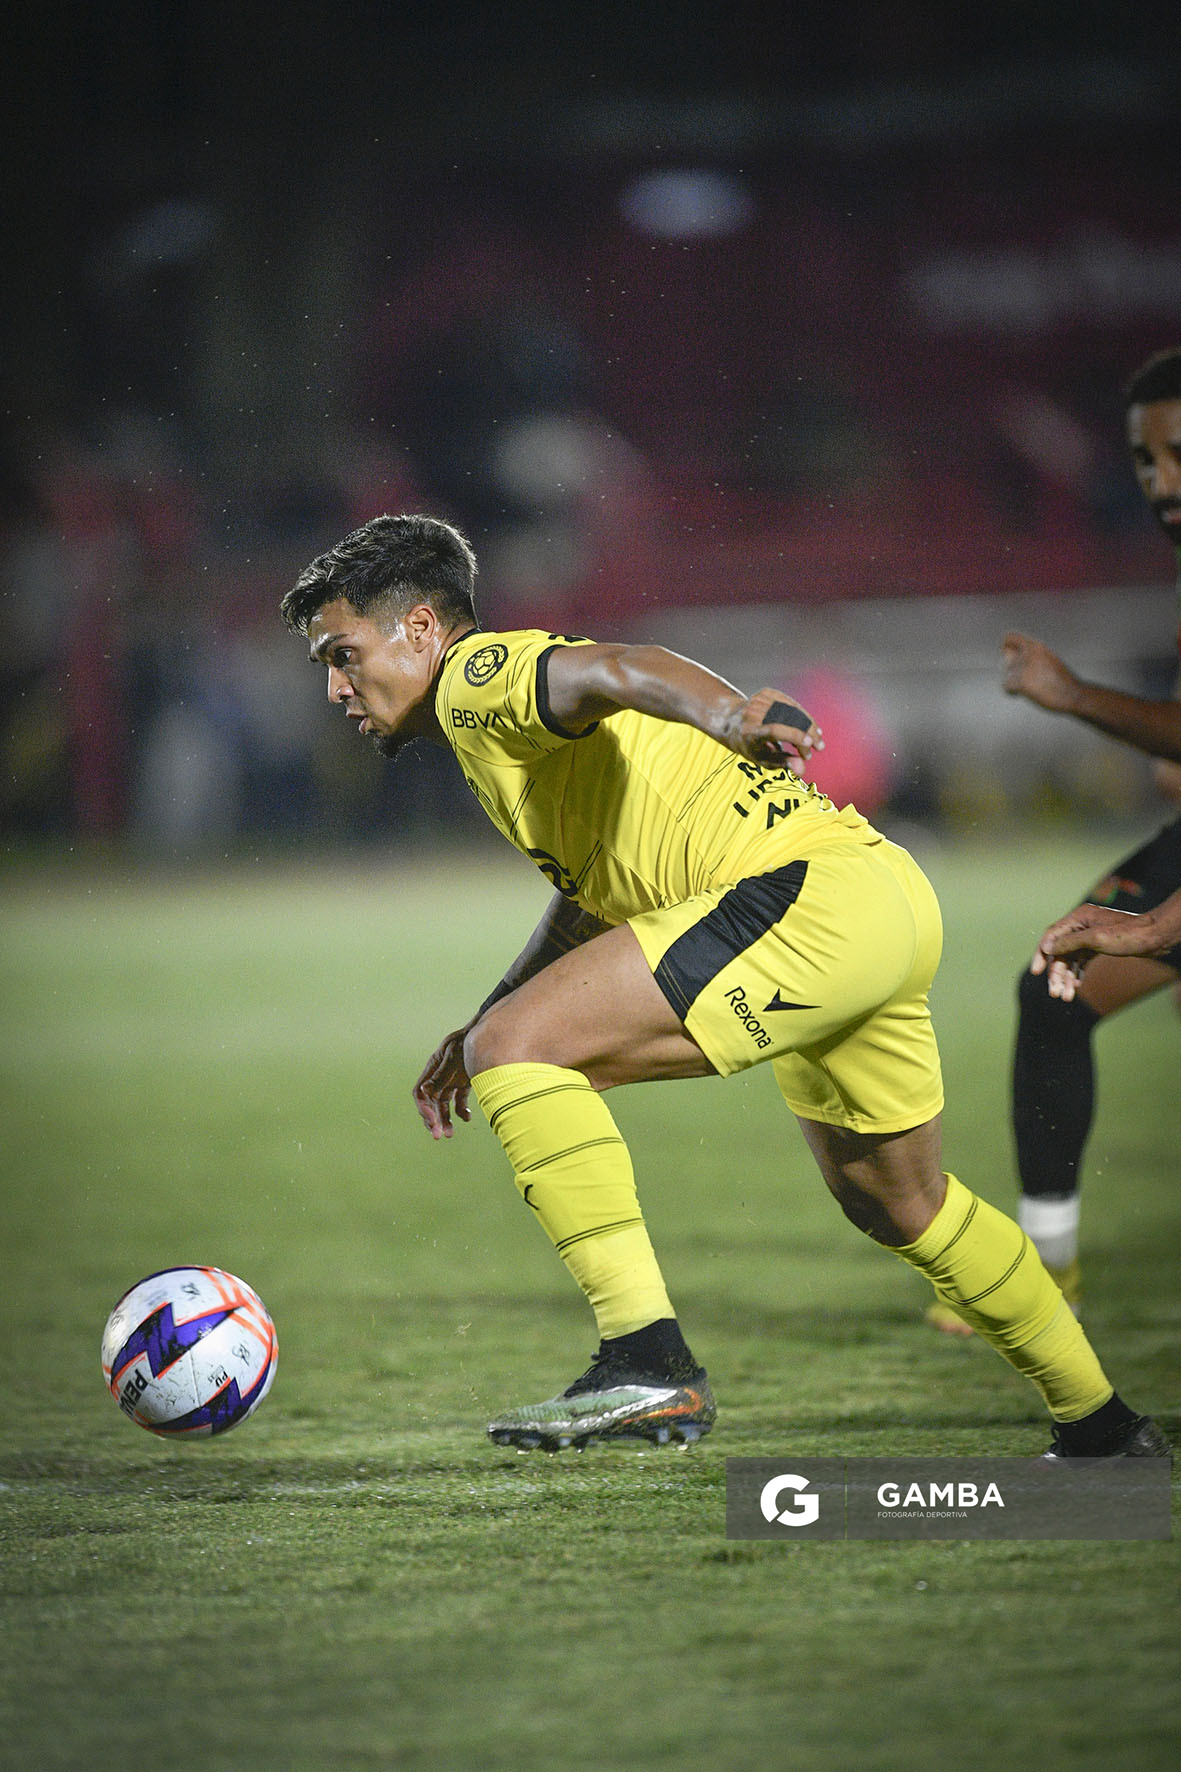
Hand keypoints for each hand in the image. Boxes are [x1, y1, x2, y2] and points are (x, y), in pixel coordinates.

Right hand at [413, 1026, 473, 1138]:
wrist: (492, 1033)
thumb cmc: (470, 1041)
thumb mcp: (454, 1056)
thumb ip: (441, 1075)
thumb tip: (423, 1092)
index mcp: (433, 1068)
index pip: (420, 1093)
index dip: (423, 1108)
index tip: (431, 1120)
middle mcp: (439, 1076)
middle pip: (430, 1102)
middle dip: (433, 1119)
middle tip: (438, 1135)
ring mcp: (452, 1079)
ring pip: (443, 1105)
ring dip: (444, 1120)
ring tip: (449, 1134)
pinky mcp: (464, 1082)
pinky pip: (459, 1101)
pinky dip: (461, 1111)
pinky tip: (467, 1118)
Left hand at [726, 688, 823, 768]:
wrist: (732, 723)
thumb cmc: (750, 746)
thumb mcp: (762, 759)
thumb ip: (783, 763)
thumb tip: (802, 770)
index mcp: (749, 733)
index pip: (774, 730)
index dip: (793, 736)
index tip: (810, 744)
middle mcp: (752, 714)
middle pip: (787, 721)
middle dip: (807, 734)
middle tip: (818, 747)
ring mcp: (758, 701)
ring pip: (793, 711)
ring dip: (808, 725)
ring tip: (817, 739)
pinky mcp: (766, 693)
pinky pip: (791, 704)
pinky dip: (802, 715)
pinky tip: (810, 726)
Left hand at [1001, 632, 1079, 712]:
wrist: (1073, 694)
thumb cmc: (1063, 682)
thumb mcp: (1049, 661)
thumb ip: (1033, 658)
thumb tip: (1010, 662)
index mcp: (1037, 646)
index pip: (1010, 638)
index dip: (1007, 648)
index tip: (1013, 659)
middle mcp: (1029, 653)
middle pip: (1007, 658)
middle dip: (1012, 668)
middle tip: (1024, 678)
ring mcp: (1025, 666)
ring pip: (1008, 673)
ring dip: (1015, 681)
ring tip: (1031, 688)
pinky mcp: (1022, 681)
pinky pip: (1007, 686)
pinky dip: (1012, 692)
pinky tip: (1023, 694)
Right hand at [1029, 904, 1144, 999]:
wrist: (1157, 937)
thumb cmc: (1129, 934)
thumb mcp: (1096, 938)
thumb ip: (1070, 942)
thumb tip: (1047, 948)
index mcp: (1079, 918)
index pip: (1052, 936)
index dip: (1042, 955)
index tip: (1037, 972)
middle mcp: (1082, 925)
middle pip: (1060, 951)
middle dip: (1056, 973)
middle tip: (1055, 993)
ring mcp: (1090, 936)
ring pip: (1070, 959)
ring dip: (1066, 977)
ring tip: (1066, 996)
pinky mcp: (1099, 945)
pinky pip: (1081, 961)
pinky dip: (1077, 973)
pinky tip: (1077, 986)